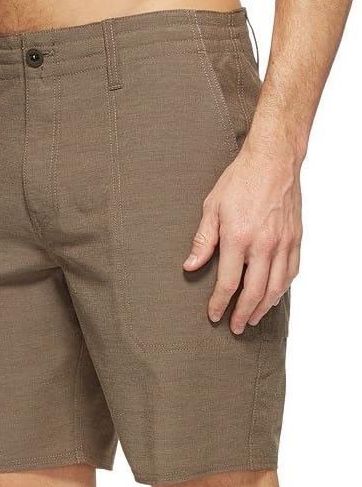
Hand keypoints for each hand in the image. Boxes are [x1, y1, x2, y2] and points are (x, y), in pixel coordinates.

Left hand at [183, 141, 302, 333]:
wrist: (274, 158)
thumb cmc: (240, 180)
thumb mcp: (212, 207)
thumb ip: (203, 240)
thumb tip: (190, 266)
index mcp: (239, 237)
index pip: (228, 282)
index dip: (219, 303)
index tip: (214, 315)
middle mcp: (263, 244)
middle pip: (254, 292)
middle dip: (243, 314)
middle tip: (236, 327)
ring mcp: (283, 242)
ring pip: (276, 287)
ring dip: (264, 307)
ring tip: (254, 319)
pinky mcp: (296, 238)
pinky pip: (291, 272)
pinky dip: (282, 289)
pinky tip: (273, 296)